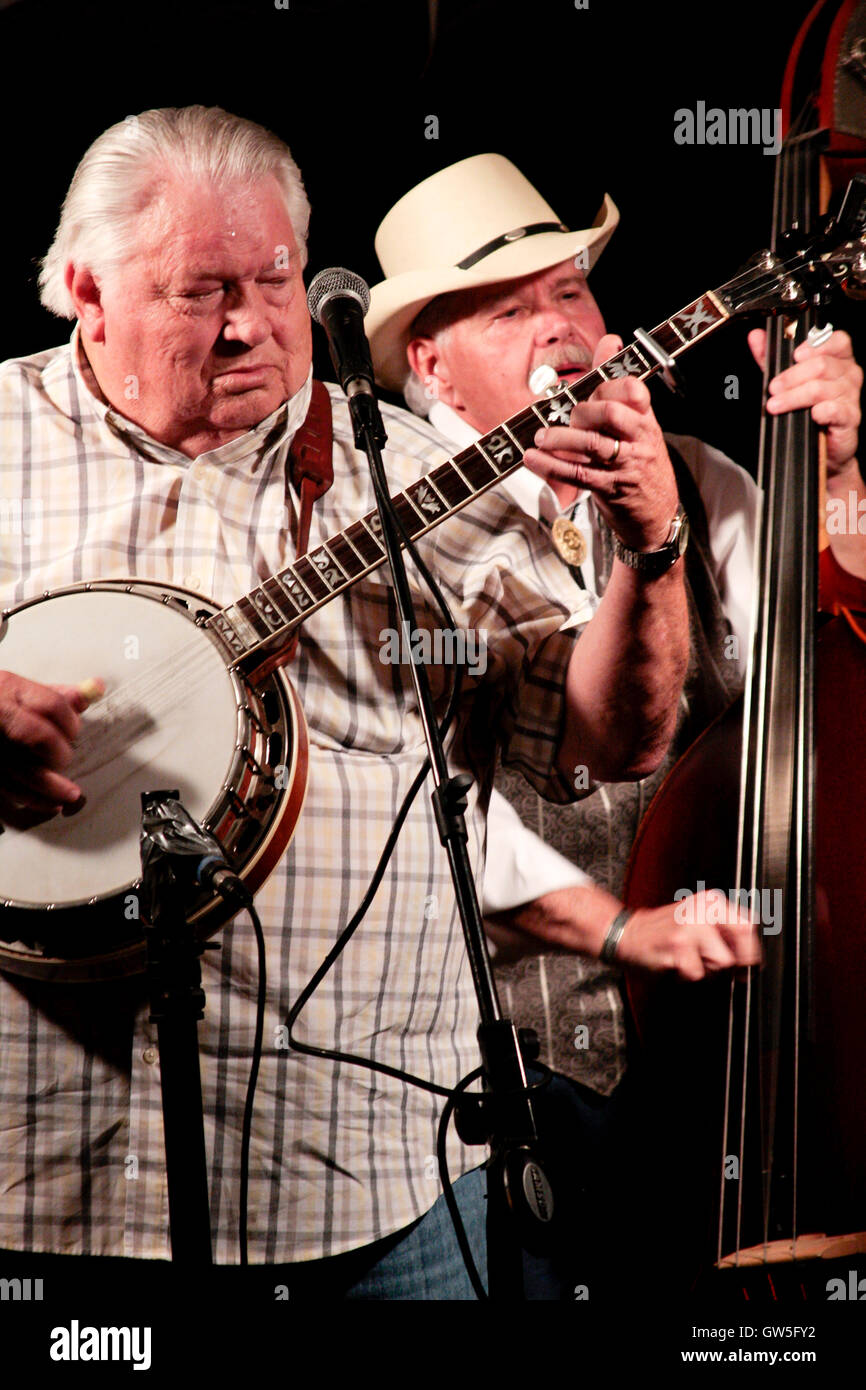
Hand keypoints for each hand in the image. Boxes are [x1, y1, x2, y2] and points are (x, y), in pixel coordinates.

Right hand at [0, 672, 92, 827]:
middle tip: (65, 757)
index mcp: (10, 689)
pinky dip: (33, 799)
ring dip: (52, 786)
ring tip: (72, 794)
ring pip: (23, 770)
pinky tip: (51, 803)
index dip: (71, 721)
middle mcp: (0, 717)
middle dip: (59, 752)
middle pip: (38, 736)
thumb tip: (96, 689)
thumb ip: (56, 694)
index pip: (52, 705)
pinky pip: (10, 788)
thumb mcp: (17, 688)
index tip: (74, 731)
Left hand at [522, 333, 679, 549]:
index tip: (590, 390)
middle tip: (566, 417)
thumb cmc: (639, 463)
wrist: (657, 515)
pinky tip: (531, 459)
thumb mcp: (636, 425)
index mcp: (646, 419)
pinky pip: (578, 474)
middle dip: (582, 411)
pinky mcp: (610, 490)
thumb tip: (610, 339)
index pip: (631, 390)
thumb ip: (617, 384)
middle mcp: (639, 440)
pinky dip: (550, 465)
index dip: (606, 385)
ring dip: (559, 438)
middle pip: (610, 414)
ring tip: (539, 437)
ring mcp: (625, 466)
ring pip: (591, 444)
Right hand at [616, 890, 761, 980]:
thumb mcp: (698, 921)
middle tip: (710, 962)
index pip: (747, 927)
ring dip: (706, 971)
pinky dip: (687, 976)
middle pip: (741, 948)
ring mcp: (690, 926)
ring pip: (721, 964)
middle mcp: (703, 909)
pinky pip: (697, 974)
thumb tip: (753, 963)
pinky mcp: (678, 945)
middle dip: (730, 964)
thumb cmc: (663, 932)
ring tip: (688, 960)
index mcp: (711, 901)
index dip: (750, 951)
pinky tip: (675, 964)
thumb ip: (726, 934)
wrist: (626, 934)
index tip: (746, 964)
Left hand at [748, 327, 861, 476]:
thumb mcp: (787, 379)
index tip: (795, 355)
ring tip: (776, 405)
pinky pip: (834, 409)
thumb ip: (771, 357)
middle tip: (773, 388)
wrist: (823, 447)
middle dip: (792, 376)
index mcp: (838, 358)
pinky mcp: (850, 417)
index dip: (815, 345)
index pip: (836, 340)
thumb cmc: (808, 409)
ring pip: (821, 388)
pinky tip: (810, 415)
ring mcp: (851, 395)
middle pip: (821, 365)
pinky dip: (819, 411)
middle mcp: (848, 373)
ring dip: (794, 397)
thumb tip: (756, 337)